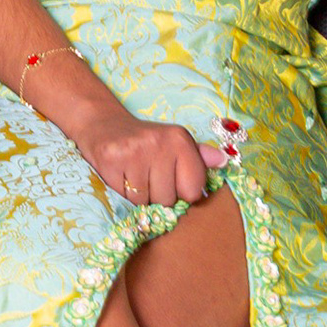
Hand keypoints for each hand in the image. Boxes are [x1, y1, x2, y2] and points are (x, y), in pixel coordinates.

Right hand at [66, 97, 226, 211]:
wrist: (103, 125)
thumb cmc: (145, 140)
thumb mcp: (174, 143)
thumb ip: (199, 156)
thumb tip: (223, 161)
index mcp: (180, 139)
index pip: (193, 190)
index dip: (182, 191)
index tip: (171, 179)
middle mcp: (159, 143)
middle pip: (169, 199)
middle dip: (159, 195)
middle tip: (149, 176)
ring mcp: (135, 152)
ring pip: (147, 202)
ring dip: (141, 196)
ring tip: (136, 176)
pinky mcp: (112, 161)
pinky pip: (126, 198)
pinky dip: (125, 193)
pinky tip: (123, 175)